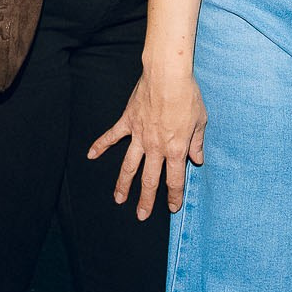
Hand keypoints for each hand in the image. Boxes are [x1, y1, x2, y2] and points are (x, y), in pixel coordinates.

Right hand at [89, 67, 206, 219]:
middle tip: (141, 215)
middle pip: (149, 179)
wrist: (167, 76)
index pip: (174, 179)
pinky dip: (100, 145)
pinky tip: (91, 155)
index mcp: (175, 149)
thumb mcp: (200, 121)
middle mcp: (155, 147)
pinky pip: (112, 136)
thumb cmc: (187, 96)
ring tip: (118, 199)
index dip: (174, 195)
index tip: (172, 207)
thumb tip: (197, 159)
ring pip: (129, 166)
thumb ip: (197, 143)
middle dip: (146, 200)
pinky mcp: (128, 122)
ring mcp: (139, 135)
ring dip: (123, 184)